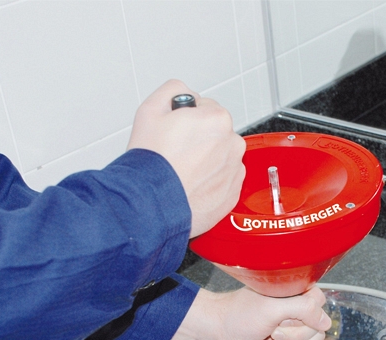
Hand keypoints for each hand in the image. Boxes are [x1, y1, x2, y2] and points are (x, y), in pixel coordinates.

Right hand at [127, 80, 245, 237]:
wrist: (152, 203)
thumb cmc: (152, 161)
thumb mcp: (150, 109)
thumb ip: (173, 90)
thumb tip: (184, 93)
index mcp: (218, 119)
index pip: (205, 109)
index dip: (186, 119)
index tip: (175, 132)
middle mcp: (233, 144)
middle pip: (215, 134)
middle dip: (199, 140)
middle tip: (176, 153)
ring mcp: (235, 171)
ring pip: (220, 158)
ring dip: (205, 162)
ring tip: (182, 172)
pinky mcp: (232, 195)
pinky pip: (222, 182)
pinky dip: (209, 184)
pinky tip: (190, 186)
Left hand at [169, 286, 331, 339]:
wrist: (219, 335)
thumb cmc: (238, 316)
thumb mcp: (271, 308)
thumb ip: (302, 309)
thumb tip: (325, 322)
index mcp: (294, 292)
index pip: (319, 303)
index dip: (306, 316)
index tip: (285, 319)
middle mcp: (296, 309)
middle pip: (318, 328)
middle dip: (296, 336)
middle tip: (274, 331)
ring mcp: (294, 328)